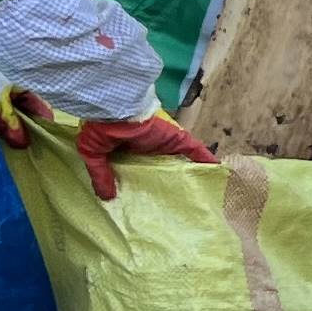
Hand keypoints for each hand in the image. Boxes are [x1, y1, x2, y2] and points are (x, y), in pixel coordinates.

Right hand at [71, 108, 218, 201]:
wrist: (116, 109)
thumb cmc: (102, 128)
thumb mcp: (94, 154)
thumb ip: (100, 175)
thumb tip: (106, 197)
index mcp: (128, 150)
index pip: (140, 168)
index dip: (146, 181)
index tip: (150, 199)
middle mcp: (150, 147)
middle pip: (163, 165)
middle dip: (170, 180)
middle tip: (177, 201)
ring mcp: (165, 143)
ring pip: (182, 159)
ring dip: (191, 171)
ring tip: (200, 191)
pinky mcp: (177, 139)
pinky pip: (196, 150)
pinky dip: (206, 160)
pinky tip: (216, 173)